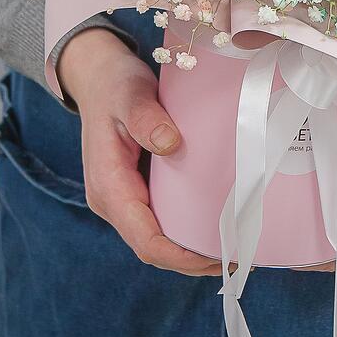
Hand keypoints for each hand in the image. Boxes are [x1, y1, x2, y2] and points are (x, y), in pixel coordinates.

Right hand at [57, 27, 221, 276]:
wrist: (97, 77)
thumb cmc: (114, 85)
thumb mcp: (130, 94)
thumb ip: (146, 117)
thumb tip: (170, 143)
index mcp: (108, 186)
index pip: (145, 240)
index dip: (180, 256)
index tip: (216, 257)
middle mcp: (112, 201)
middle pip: (153, 248)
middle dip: (193, 260)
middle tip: (238, 257)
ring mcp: (124, 198)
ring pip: (157, 238)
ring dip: (191, 250)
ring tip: (233, 247)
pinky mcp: (136, 190)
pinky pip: (160, 220)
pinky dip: (185, 230)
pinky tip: (214, 225)